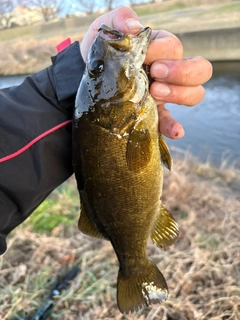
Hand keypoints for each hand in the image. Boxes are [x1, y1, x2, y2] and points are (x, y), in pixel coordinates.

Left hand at [80, 6, 212, 138]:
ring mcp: (164, 94)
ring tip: (155, 93)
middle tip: (156, 73)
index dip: (163, 51)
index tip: (144, 55)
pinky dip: (174, 126)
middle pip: (200, 70)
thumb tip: (134, 26)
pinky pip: (170, 122)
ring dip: (180, 94)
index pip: (175, 47)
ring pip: (193, 94)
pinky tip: (174, 131)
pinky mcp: (153, 114)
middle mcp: (168, 72)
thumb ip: (120, 19)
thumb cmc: (101, 51)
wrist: (87, 76)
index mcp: (160, 48)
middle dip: (182, 72)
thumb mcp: (106, 29)